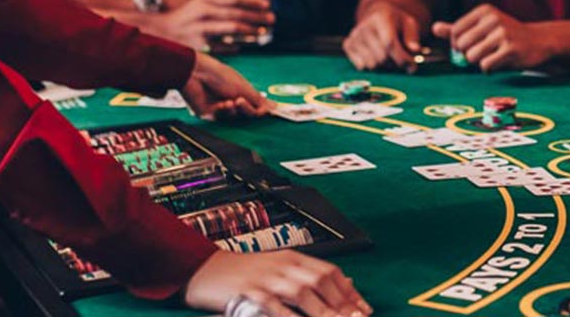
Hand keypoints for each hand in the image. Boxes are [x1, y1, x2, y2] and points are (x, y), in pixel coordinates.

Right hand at [157, 0, 273, 50]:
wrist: (160, 30)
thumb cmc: (189, 15)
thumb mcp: (203, 2)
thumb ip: (224, 3)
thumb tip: (255, 7)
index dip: (252, 0)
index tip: (267, 4)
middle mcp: (202, 10)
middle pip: (235, 13)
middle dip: (256, 17)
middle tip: (272, 19)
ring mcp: (199, 28)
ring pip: (230, 29)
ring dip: (249, 31)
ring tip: (262, 32)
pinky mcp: (196, 45)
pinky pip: (222, 46)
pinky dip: (234, 46)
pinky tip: (241, 46)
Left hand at [181, 52, 271, 119]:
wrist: (196, 73)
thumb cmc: (220, 75)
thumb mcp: (242, 87)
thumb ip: (258, 100)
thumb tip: (275, 107)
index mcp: (240, 91)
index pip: (255, 105)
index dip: (261, 109)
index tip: (270, 112)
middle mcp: (230, 99)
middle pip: (246, 113)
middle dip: (246, 109)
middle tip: (242, 101)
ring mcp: (219, 107)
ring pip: (234, 117)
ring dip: (235, 110)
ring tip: (232, 101)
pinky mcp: (207, 113)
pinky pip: (220, 118)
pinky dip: (224, 112)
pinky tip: (223, 104)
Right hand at [184, 250, 370, 316]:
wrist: (205, 270)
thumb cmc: (244, 273)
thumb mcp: (278, 268)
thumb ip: (308, 276)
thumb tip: (346, 283)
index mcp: (292, 258)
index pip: (329, 272)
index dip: (349, 292)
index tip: (364, 310)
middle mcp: (282, 265)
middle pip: (320, 281)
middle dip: (342, 303)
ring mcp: (265, 278)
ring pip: (302, 293)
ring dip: (323, 312)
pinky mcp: (248, 292)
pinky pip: (274, 306)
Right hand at [343, 2, 421, 70]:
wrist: (377, 14)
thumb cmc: (396, 21)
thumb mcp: (409, 23)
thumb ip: (412, 37)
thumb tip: (414, 50)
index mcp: (380, 17)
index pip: (389, 43)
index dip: (402, 58)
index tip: (412, 66)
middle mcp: (364, 26)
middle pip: (381, 57)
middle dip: (395, 64)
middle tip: (402, 62)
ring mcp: (354, 36)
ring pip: (371, 64)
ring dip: (384, 66)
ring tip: (390, 57)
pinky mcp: (348, 45)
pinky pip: (361, 66)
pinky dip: (371, 66)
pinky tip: (377, 57)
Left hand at [433, 5, 551, 72]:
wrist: (540, 41)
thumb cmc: (506, 36)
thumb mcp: (483, 28)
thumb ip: (457, 29)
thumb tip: (434, 28)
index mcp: (484, 11)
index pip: (455, 32)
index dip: (457, 45)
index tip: (469, 47)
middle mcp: (493, 19)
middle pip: (462, 46)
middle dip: (468, 55)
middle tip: (484, 53)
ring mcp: (503, 34)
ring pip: (472, 57)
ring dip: (479, 63)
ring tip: (492, 57)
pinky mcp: (511, 50)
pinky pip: (485, 66)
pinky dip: (489, 69)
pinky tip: (499, 63)